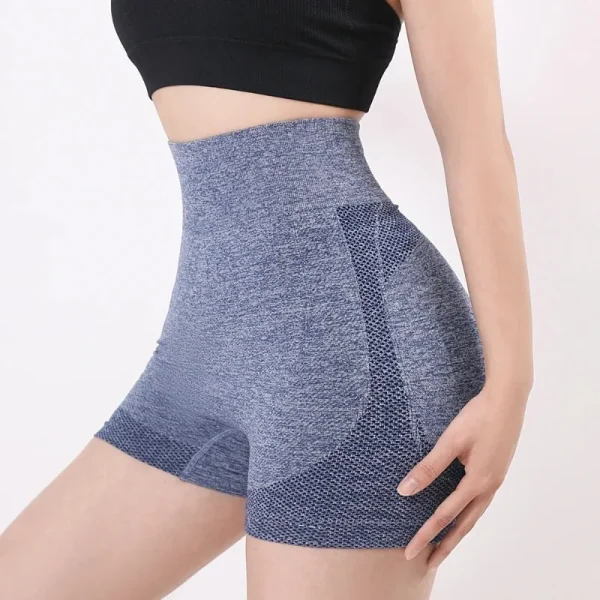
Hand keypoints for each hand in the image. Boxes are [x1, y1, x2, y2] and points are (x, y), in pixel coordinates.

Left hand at [396, 384, 527, 569]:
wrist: (508, 399)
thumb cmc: (477, 417)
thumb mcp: (450, 441)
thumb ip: (428, 467)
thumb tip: (404, 491)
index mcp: (477, 481)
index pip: (445, 516)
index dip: (425, 535)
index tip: (409, 552)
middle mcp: (489, 486)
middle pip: (464, 525)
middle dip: (444, 546)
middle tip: (427, 564)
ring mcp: (496, 480)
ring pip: (474, 515)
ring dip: (458, 533)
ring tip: (442, 547)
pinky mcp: (497, 471)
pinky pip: (480, 502)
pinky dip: (468, 515)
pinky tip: (461, 514)